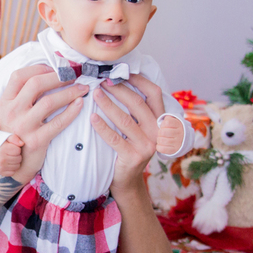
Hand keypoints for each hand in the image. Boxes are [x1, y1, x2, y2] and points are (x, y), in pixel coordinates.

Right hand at [0, 64, 86, 183]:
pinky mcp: (37, 140)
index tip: (55, 68)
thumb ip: (24, 94)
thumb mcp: (13, 112)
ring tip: (82, 88)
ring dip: (70, 92)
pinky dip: (72, 111)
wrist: (15, 163)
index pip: (19, 76)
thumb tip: (48, 71)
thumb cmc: (18, 133)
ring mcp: (24, 126)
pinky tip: (80, 104)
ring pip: (50, 102)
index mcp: (6, 102)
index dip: (39, 68)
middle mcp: (13, 112)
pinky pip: (58, 122)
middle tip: (74, 75)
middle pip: (36, 84)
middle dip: (59, 76)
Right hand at [0, 135, 23, 176]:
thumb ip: (14, 138)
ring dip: (15, 162)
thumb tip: (22, 143)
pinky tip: (8, 164)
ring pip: (17, 166)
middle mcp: (1, 159)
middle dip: (17, 155)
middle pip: (19, 158)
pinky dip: (12, 168)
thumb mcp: (6, 138)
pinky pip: (13, 172)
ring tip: (10, 158)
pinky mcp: (1, 172)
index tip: (11, 148)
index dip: (16, 148)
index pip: (18, 150)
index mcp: (3, 150)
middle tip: (11, 153)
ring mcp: (1, 167)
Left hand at [91, 74, 165, 195]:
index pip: (154, 94)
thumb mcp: (137, 129)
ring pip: (125, 119)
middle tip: (102, 81)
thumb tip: (117, 81)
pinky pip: (115, 138)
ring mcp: (147, 145)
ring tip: (95, 93)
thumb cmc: (128, 149)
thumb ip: (134, 110)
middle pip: (138, 104)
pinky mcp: (133, 157)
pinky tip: (92, 117)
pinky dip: (102, 127)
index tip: (121, 72)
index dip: (139, 80)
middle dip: (119, 89)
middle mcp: (157, 132)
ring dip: (108, 104)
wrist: (127, 181)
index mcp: (160, 121)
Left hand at [156, 116, 184, 155]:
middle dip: (159, 133)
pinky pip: (162, 149)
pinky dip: (158, 147)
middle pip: (162, 132)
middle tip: (161, 134)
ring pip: (161, 140)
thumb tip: (164, 119)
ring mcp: (178, 142)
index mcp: (179, 125)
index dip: (162, 125)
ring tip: (161, 139)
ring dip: (159, 140)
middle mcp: (180, 133)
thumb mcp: (173, 121)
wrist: (183, 140)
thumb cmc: (173, 129)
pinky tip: (161, 145)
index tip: (164, 127)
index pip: (166, 122)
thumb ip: (168, 118)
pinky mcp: (174, 150)